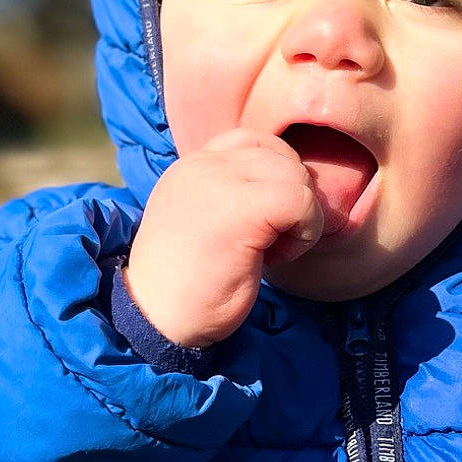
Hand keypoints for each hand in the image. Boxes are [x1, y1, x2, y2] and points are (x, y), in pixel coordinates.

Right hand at [122, 128, 324, 348]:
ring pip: (296, 176)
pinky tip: (278, 257)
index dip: (275, 176)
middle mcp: (203, 164)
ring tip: (273, 250)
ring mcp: (220, 181)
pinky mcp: (242, 207)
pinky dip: (305, 231)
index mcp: (193, 166)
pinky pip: (301, 201)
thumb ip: (231, 194)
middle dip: (291, 199)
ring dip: (300, 217)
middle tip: (272, 242)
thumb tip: (291, 185)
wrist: (156, 319)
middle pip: (281, 156)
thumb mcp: (204, 222)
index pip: (254, 142)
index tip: (265, 221)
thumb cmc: (186, 284)